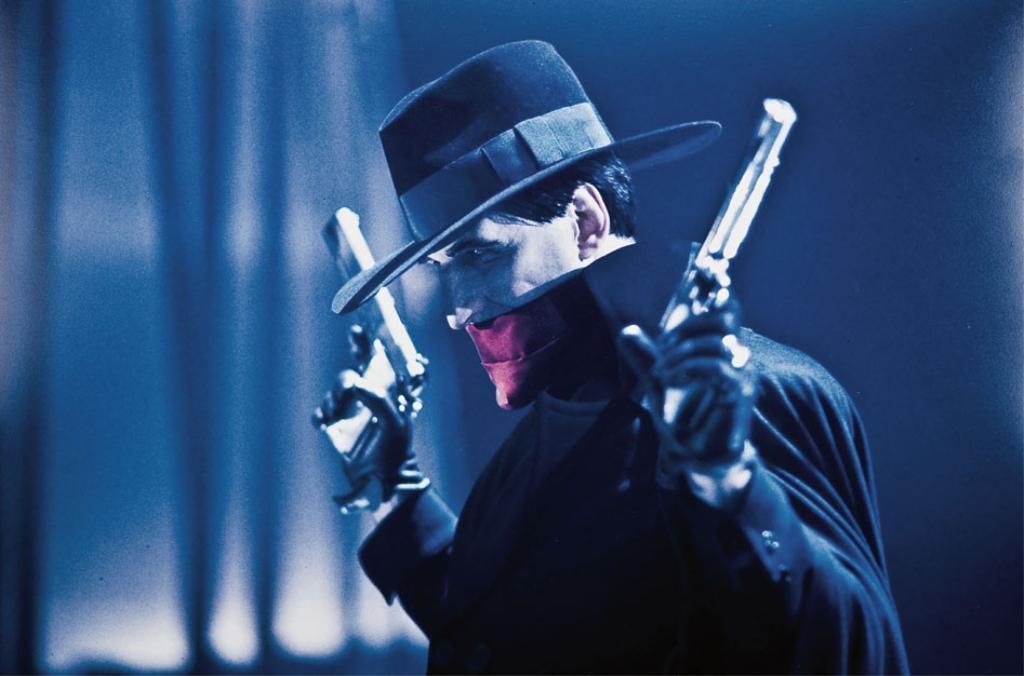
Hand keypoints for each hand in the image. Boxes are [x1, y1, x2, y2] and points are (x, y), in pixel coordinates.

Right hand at [312, 326, 428, 511]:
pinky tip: (324, 422)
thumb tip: (359, 384)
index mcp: (387, 391)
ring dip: (336, 396)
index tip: (361, 327)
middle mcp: (369, 395)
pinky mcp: (336, 425)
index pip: (381, 360)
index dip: (371, 342)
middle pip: (357, 365)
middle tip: (354, 341)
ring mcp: (351, 409)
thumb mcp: (394, 423)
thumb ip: (379, 401)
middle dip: (354, 351)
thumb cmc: (395, 449)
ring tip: (337, 412)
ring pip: (337, 389)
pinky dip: (321, 414)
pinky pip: (322, 411)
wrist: (381, 480)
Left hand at [617, 298, 756, 495]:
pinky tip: (667, 378)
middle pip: (728, 313)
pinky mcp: (740, 392)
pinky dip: (686, 367)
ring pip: (718, 339)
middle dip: (689, 323)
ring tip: (659, 370)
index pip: (724, 307)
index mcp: (720, 347)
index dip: (713, 288)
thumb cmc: (683, 420)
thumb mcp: (657, 384)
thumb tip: (626, 330)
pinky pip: (716, 366)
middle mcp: (737, 355)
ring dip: (681, 350)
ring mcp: (742, 372)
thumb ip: (645, 357)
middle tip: (662, 344)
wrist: (696, 459)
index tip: (693, 280)